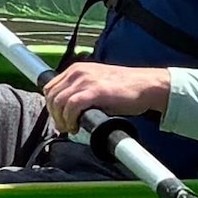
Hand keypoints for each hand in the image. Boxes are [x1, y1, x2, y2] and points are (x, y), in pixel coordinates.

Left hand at [41, 59, 170, 129]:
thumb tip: (67, 110)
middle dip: (54, 114)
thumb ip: (82, 90)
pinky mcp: (95, 91)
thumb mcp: (97, 83)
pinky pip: (71, 107)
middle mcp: (78, 72)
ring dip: (61, 119)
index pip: (50, 87)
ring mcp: (85, 81)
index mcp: (77, 69)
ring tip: (70, 128)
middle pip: (51, 96)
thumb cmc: (126, 88)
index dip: (51, 106)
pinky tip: (76, 126)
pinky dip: (70, 119)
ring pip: (58, 102)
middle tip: (64, 126)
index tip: (58, 117)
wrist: (147, 85)